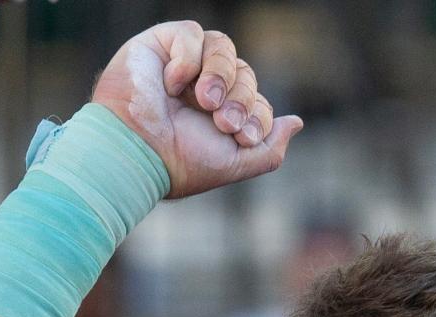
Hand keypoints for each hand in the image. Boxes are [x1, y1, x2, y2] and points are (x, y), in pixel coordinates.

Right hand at [91, 21, 302, 198]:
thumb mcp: (236, 163)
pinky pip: (193, 34)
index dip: (257, 115)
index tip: (241, 137)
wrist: (139, 152)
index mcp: (221, 115)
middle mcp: (205, 88)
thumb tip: (297, 122)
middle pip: (246, 74)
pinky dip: (189, 59)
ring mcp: (185, 65)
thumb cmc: (181, 162)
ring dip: (221, 76)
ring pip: (225, 48)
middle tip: (222, 122)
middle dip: (241, 100)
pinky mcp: (162, 44)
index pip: (257, 101)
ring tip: (204, 101)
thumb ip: (270, 148)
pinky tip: (173, 85)